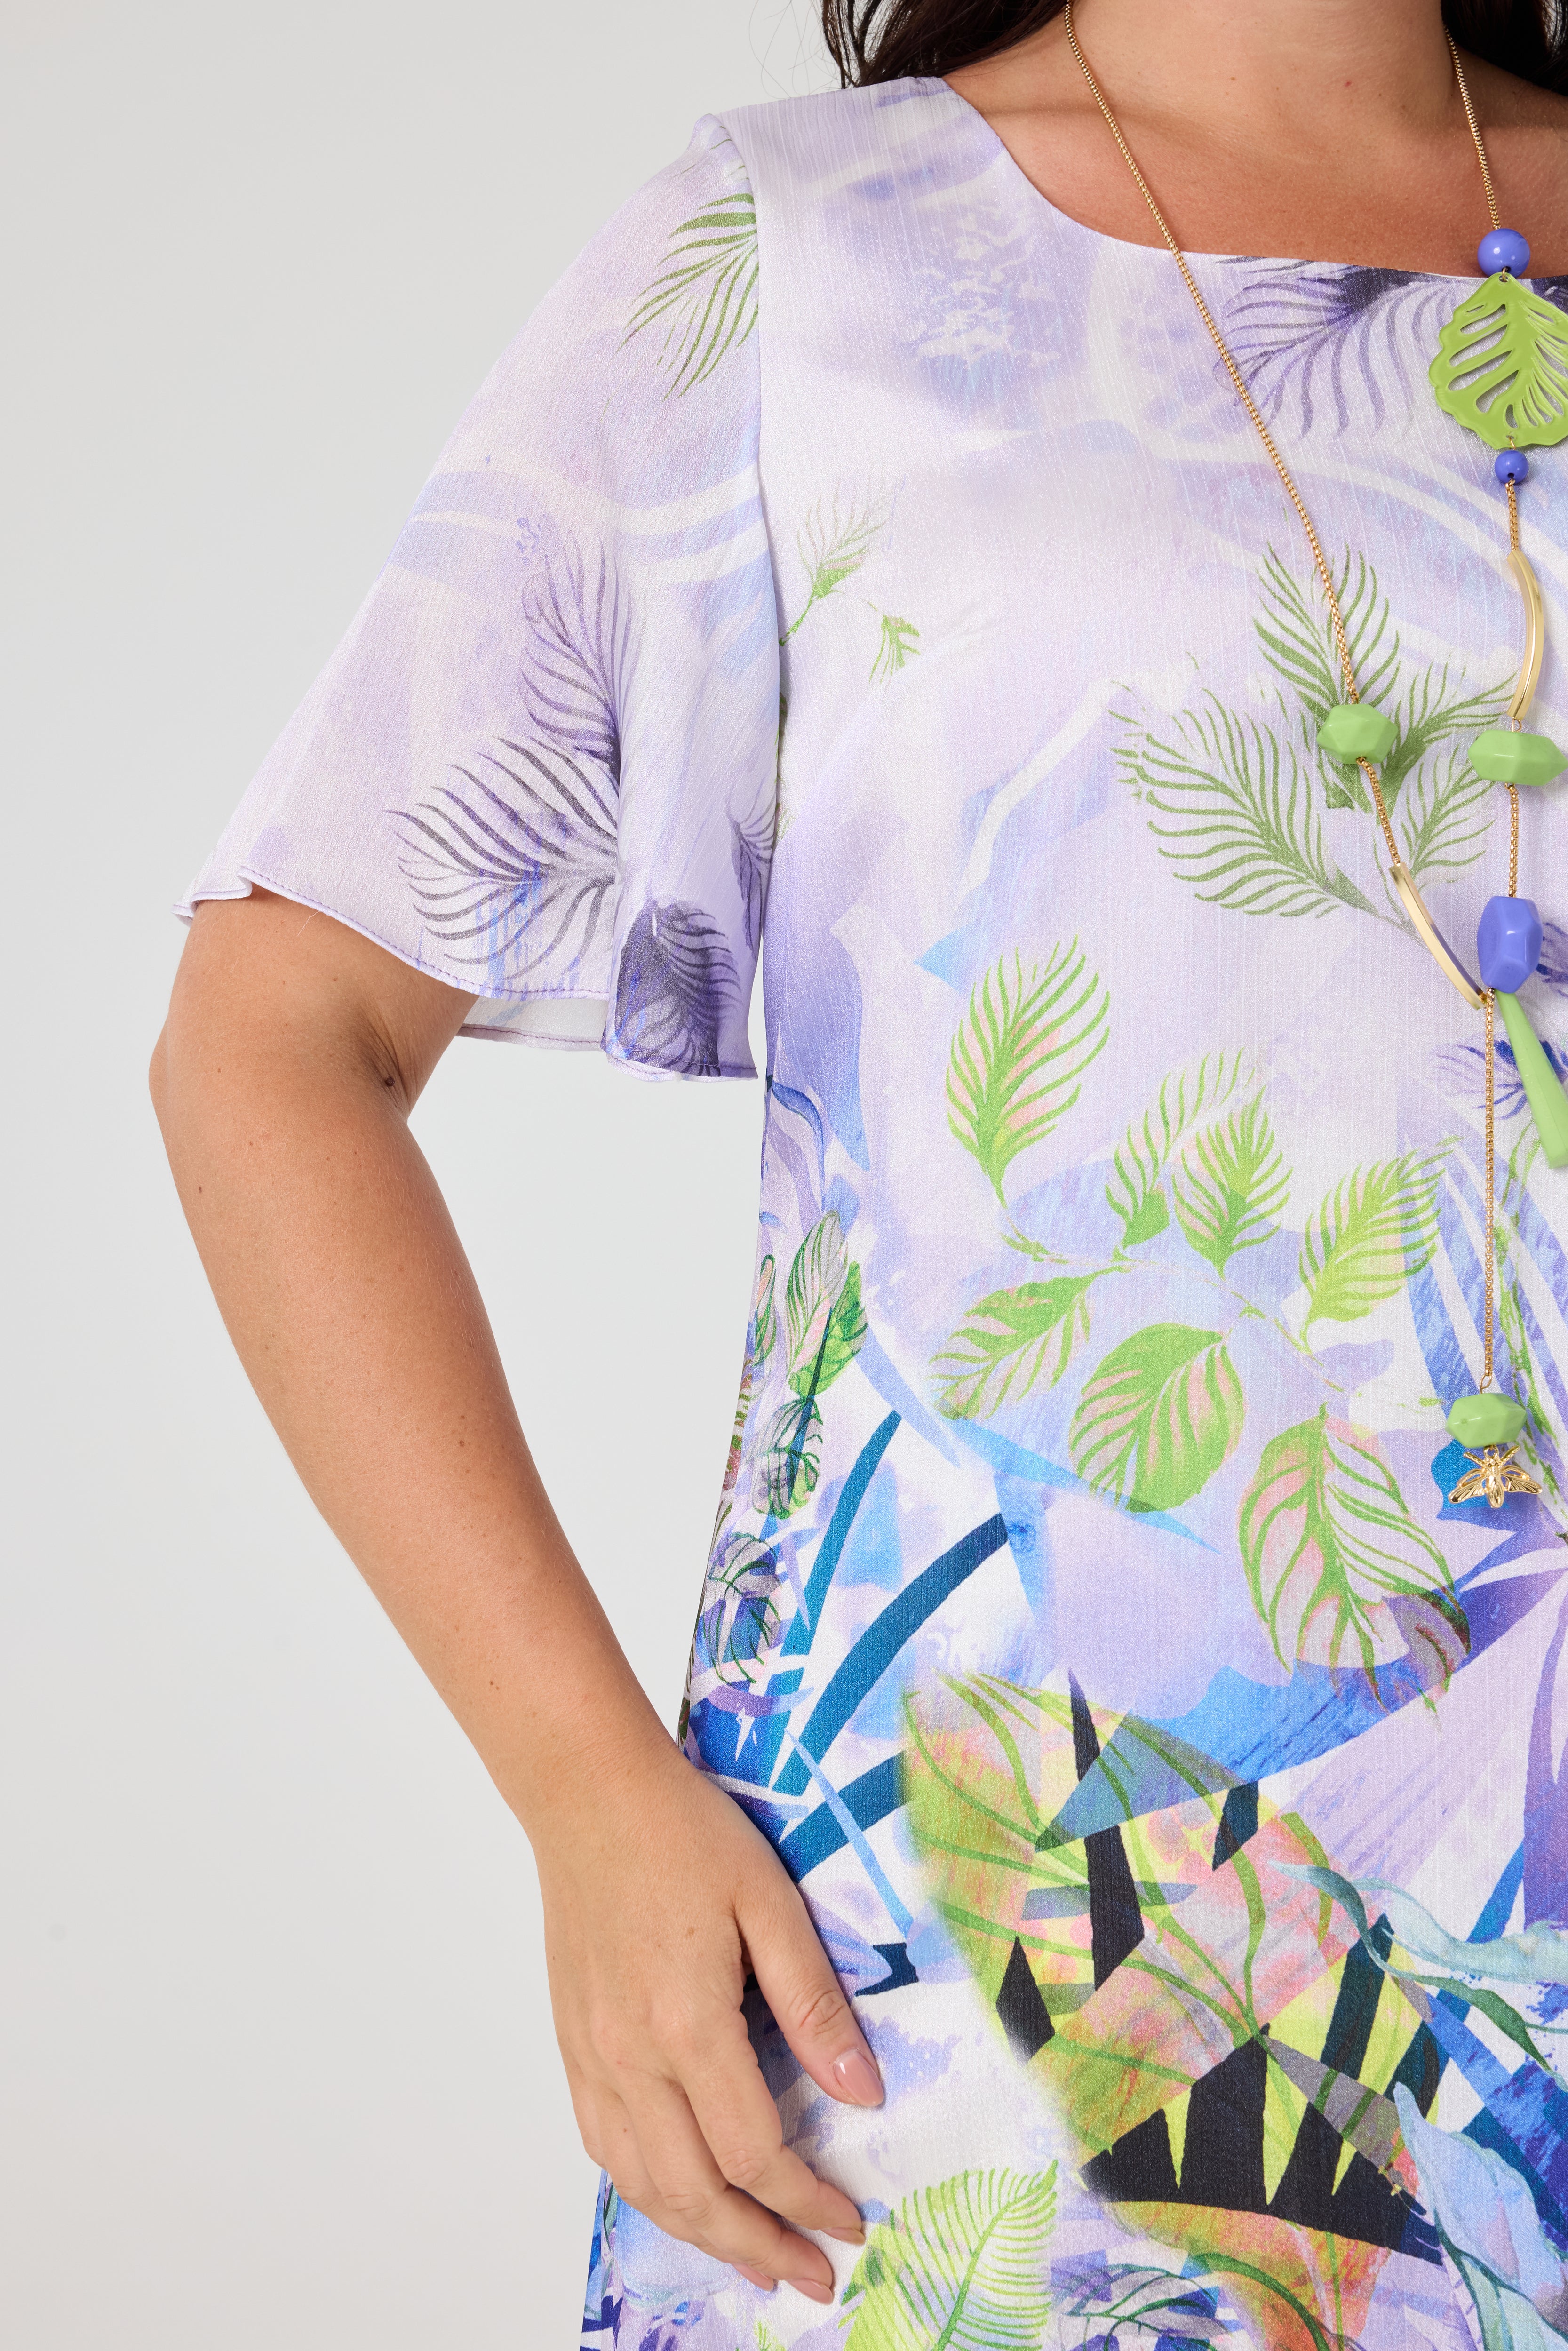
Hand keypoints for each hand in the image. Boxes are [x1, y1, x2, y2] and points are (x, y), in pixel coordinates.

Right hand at [536, 1737, 883, 2302]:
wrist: (588, 1794)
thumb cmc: (682, 1833)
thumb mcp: (771, 1902)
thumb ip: (815, 2003)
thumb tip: (861, 2092)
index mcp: (686, 2025)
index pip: (755, 2152)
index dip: (807, 2199)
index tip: (851, 2219)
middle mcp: (630, 2057)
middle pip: (696, 2192)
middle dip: (759, 2247)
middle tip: (813, 2276)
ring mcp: (592, 2056)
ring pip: (643, 2183)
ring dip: (702, 2234)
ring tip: (754, 2257)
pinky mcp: (572, 2044)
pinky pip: (605, 2146)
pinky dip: (647, 2190)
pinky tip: (682, 2195)